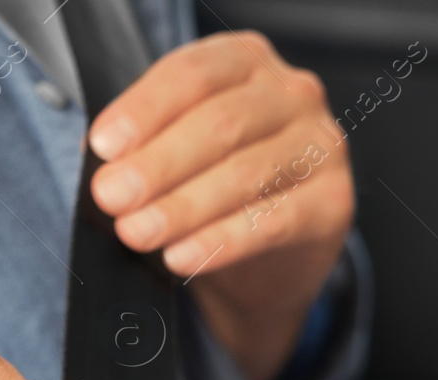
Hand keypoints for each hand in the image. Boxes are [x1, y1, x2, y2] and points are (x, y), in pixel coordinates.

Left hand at [86, 31, 353, 379]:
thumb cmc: (214, 189)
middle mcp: (291, 93)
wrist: (268, 259)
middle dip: (157, 164)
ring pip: (245, 173)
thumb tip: (103, 167)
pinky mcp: (334, 202)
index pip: (192, 75)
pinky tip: (182, 257)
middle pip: (219, 123)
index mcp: (245, 62)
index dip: (144, 110)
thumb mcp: (178, 154)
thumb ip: (144, 148)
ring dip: (182, 207)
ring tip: (136, 232)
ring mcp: (320, 145)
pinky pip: (273, 221)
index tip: (103, 146)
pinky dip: (221, 241)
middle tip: (111, 196)